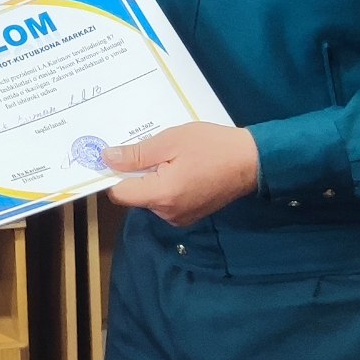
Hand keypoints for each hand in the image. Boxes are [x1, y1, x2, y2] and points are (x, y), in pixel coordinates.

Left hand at [104, 123, 261, 227]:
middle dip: (138, 173)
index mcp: (161, 196)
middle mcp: (167, 214)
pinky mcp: (190, 215)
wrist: (252, 162)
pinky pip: (166, 201)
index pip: (119, 193)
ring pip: (150, 198)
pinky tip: (183, 168)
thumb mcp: (171, 141)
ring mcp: (180, 218)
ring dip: (154, 178)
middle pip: (135, 195)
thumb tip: (107, 159)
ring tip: (173, 157)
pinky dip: (167, 185)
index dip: (114, 174)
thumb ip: (137, 154)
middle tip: (155, 150)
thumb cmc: (212, 146)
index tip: (119, 156)